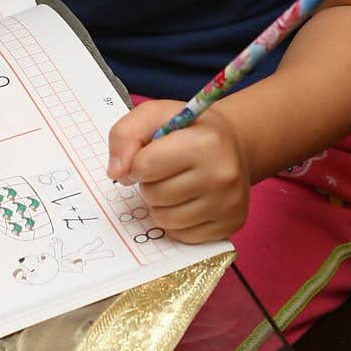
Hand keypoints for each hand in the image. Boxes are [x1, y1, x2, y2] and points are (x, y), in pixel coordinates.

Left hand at [106, 99, 251, 243]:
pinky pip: (180, 235)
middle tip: (166, 168)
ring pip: (164, 219)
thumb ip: (126, 134)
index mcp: (205, 141)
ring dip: (160, 203)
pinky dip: (176, 220)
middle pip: (153, 195)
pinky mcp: (229, 225)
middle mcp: (222, 174)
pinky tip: (188, 199)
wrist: (233, 145)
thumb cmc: (190, 129)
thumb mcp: (155, 115)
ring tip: (176, 183)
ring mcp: (228, 203)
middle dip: (149, 182)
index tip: (146, 154)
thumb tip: (116, 172)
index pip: (145, 165)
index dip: (136, 162)